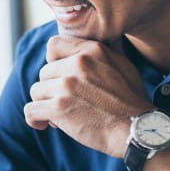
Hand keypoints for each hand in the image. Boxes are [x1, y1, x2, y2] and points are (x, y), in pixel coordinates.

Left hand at [24, 36, 152, 157]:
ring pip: (36, 91)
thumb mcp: (124, 65)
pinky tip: (44, 124)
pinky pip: (31, 110)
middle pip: (44, 72)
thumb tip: (95, 40)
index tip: (61, 77)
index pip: (53, 45)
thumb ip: (104, 51)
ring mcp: (67, 85)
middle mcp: (78, 63)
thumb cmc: (132, 101)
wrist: (138, 130)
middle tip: (66, 103)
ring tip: (60, 115)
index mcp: (92, 50)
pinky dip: (35, 119)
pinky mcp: (59, 108)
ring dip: (45, 103)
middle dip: (52, 88)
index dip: (54, 62)